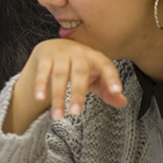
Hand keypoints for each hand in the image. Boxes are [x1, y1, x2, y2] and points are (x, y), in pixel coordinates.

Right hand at [4, 39, 126, 134]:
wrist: (55, 46)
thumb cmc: (80, 66)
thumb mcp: (96, 77)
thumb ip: (107, 90)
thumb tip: (122, 102)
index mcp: (96, 57)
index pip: (107, 66)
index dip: (112, 78)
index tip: (117, 91)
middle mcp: (79, 53)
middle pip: (79, 73)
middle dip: (77, 94)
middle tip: (75, 113)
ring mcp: (61, 54)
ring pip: (59, 75)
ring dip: (58, 96)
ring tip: (58, 115)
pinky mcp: (45, 58)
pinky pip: (42, 72)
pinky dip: (40, 85)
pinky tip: (40, 98)